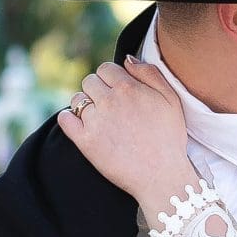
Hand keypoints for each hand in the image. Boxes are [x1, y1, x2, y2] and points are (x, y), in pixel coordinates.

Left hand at [59, 59, 193, 210]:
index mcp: (128, 88)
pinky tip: (80, 125)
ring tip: (98, 118)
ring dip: (84, 104)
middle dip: (97, 90)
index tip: (117, 91)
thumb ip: (150, 74)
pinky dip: (68, 118)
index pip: (106, 68)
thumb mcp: (171, 100)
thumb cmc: (169, 139)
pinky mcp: (85, 142)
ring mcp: (95, 121)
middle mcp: (109, 101)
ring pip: (77, 100)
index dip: (111, 78)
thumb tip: (127, 59)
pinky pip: (65, 119)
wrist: (161, 177)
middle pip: (89, 81)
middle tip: (109, 106)